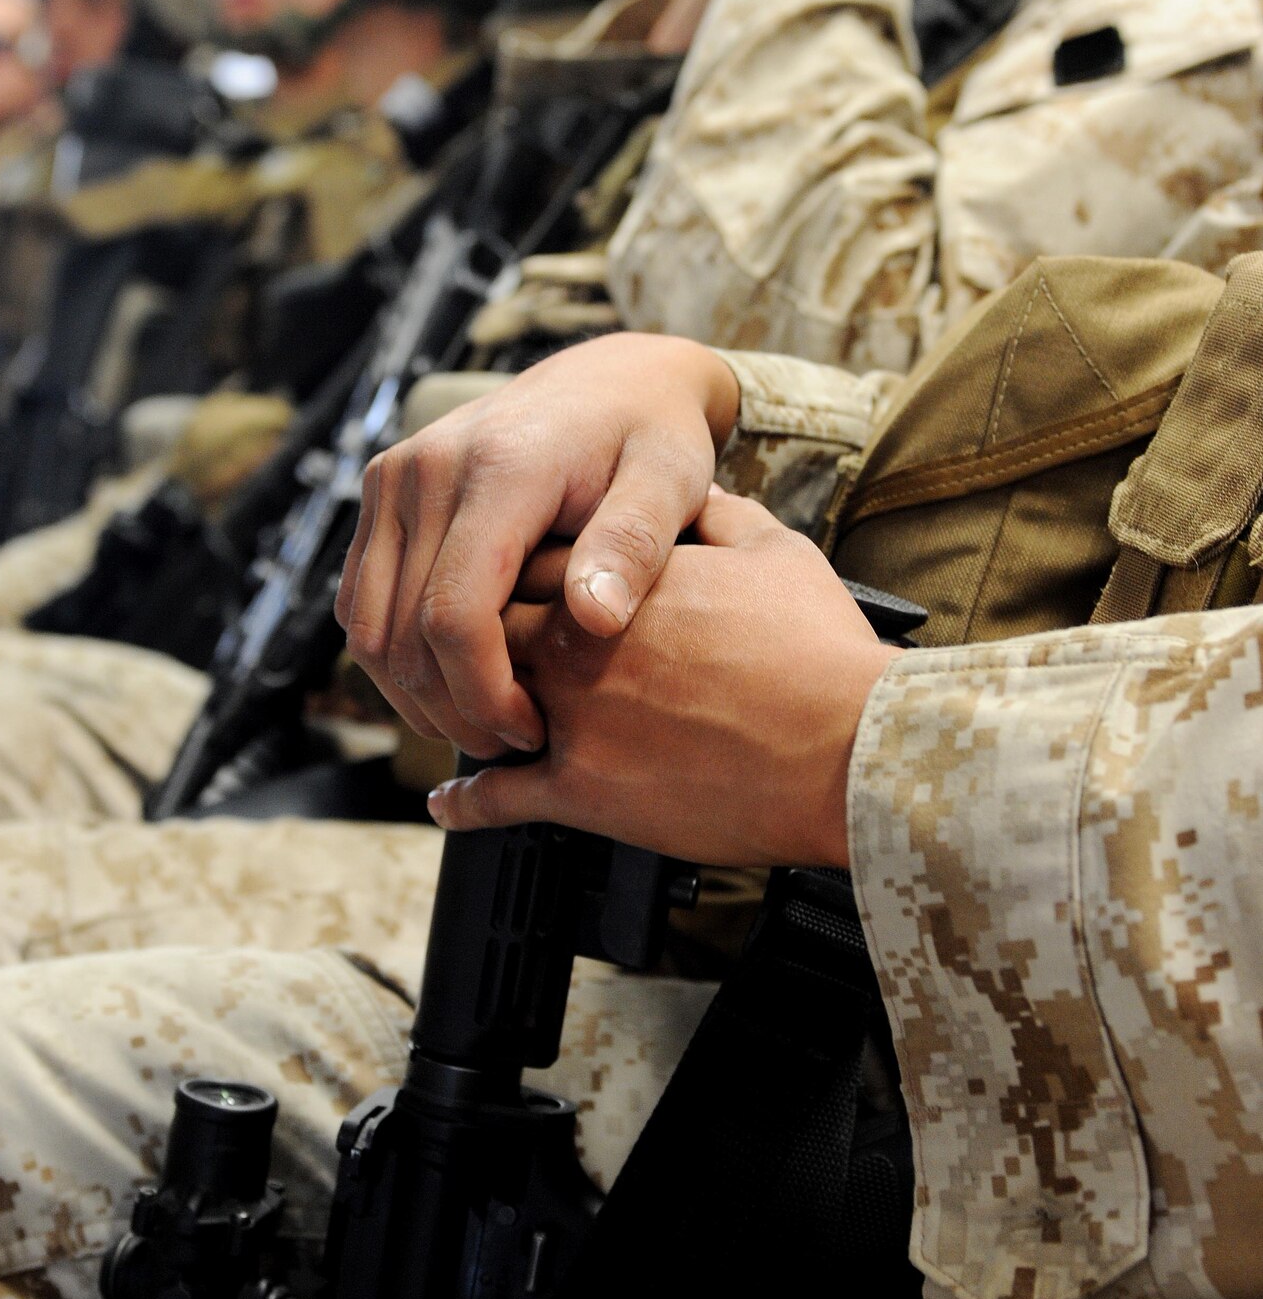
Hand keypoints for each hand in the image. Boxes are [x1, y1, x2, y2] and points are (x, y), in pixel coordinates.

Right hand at [336, 333, 741, 760]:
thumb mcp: (668, 481)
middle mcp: (426, 469)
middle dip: (451, 708)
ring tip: (486, 721)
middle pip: (401, 632)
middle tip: (514, 742)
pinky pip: (361, 599)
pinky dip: (396, 654)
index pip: (455, 613)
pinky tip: (457, 678)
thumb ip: (632, 546)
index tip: (534, 731)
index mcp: (498, 468)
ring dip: (414, 693)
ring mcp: (393, 478)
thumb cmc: (649, 434)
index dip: (484, 693)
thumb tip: (596, 619)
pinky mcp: (382, 493)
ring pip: (367, 626)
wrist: (611, 378)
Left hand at [426, 491, 897, 869]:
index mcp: (620, 578)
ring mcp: (573, 718)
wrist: (847, 747)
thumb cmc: (819, 653)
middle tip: (475, 646)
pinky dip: (467, 802)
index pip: (528, 555)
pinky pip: (498, 796)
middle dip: (478, 636)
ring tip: (454, 715)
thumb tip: (699, 496)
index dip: (517, 568)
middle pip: (487, 624)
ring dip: (464, 710)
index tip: (517, 577)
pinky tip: (451, 802)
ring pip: (478, 703)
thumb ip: (721, 516)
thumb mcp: (774, 551)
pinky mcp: (581, 789)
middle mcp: (579, 643)